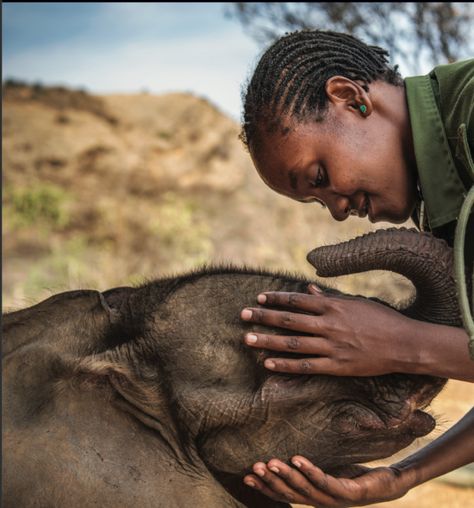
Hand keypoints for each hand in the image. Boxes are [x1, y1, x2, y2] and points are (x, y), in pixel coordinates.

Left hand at [241, 284, 415, 375]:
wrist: (405, 344)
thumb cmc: (381, 319)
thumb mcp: (356, 302)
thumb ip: (330, 298)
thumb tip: (309, 291)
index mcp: (333, 306)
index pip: (297, 300)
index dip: (276, 299)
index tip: (259, 298)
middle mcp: (329, 325)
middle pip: (289, 320)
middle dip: (264, 317)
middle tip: (243, 315)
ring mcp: (332, 347)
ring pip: (293, 343)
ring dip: (268, 340)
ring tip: (247, 338)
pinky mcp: (336, 366)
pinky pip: (306, 366)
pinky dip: (286, 365)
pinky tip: (268, 363)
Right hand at [243, 456, 412, 506]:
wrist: (389, 484)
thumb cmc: (355, 475)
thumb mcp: (328, 469)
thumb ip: (309, 467)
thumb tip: (288, 447)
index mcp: (313, 497)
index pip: (285, 494)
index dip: (265, 488)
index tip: (246, 476)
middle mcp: (322, 502)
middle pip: (290, 494)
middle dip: (270, 481)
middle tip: (253, 468)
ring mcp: (335, 499)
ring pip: (305, 490)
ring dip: (285, 476)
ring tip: (269, 462)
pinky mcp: (349, 492)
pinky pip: (325, 481)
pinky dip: (309, 471)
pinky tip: (297, 459)